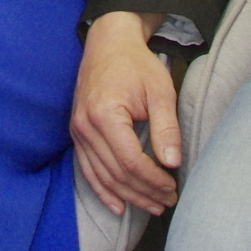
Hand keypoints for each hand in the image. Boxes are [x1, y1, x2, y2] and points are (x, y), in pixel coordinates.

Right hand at [71, 10, 182, 216]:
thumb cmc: (136, 65)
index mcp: (105, 114)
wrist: (108, 44)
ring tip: (152, 206)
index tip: (173, 187)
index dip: (153, 180)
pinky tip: (118, 205)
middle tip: (168, 201)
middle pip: (116, 173)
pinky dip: (102, 190)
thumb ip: (166, 127)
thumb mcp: (160, 91)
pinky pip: (87, 169)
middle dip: (144, 192)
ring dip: (127, 196)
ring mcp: (78, 130)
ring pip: (101, 176)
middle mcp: (86, 125)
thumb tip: (172, 163)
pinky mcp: (77, 132)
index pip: (130, 161)